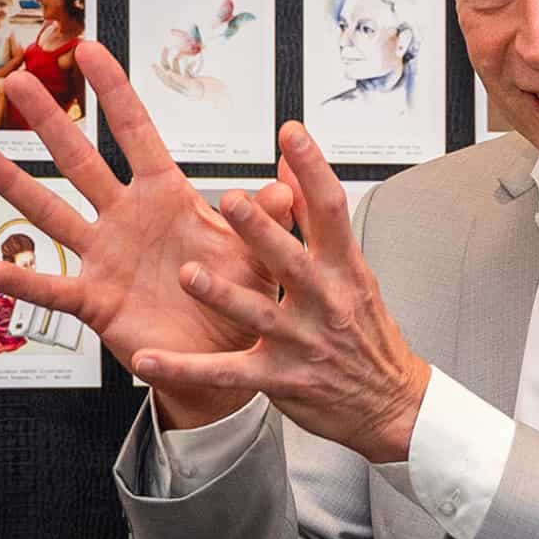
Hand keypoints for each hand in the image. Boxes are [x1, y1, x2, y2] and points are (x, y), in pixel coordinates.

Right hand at [0, 40, 284, 428]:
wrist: (227, 360)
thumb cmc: (241, 301)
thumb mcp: (261, 256)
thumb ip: (268, 220)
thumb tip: (287, 184)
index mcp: (168, 199)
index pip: (137, 135)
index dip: (114, 93)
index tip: (88, 50)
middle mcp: (128, 221)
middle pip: (82, 162)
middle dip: (49, 123)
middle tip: (17, 83)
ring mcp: (107, 258)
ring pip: (54, 214)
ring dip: (15, 185)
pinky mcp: (98, 301)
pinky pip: (55, 288)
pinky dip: (24, 279)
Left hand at [131, 124, 430, 462]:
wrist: (389, 403)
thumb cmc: (367, 336)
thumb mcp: (353, 275)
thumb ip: (315, 224)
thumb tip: (289, 173)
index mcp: (343, 270)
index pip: (331, 210)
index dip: (312, 170)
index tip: (291, 134)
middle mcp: (323, 302)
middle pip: (290, 259)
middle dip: (261, 231)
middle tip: (230, 201)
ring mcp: (301, 342)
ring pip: (257, 314)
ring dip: (222, 295)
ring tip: (191, 277)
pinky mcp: (279, 378)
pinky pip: (225, 372)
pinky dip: (186, 368)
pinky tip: (150, 359)